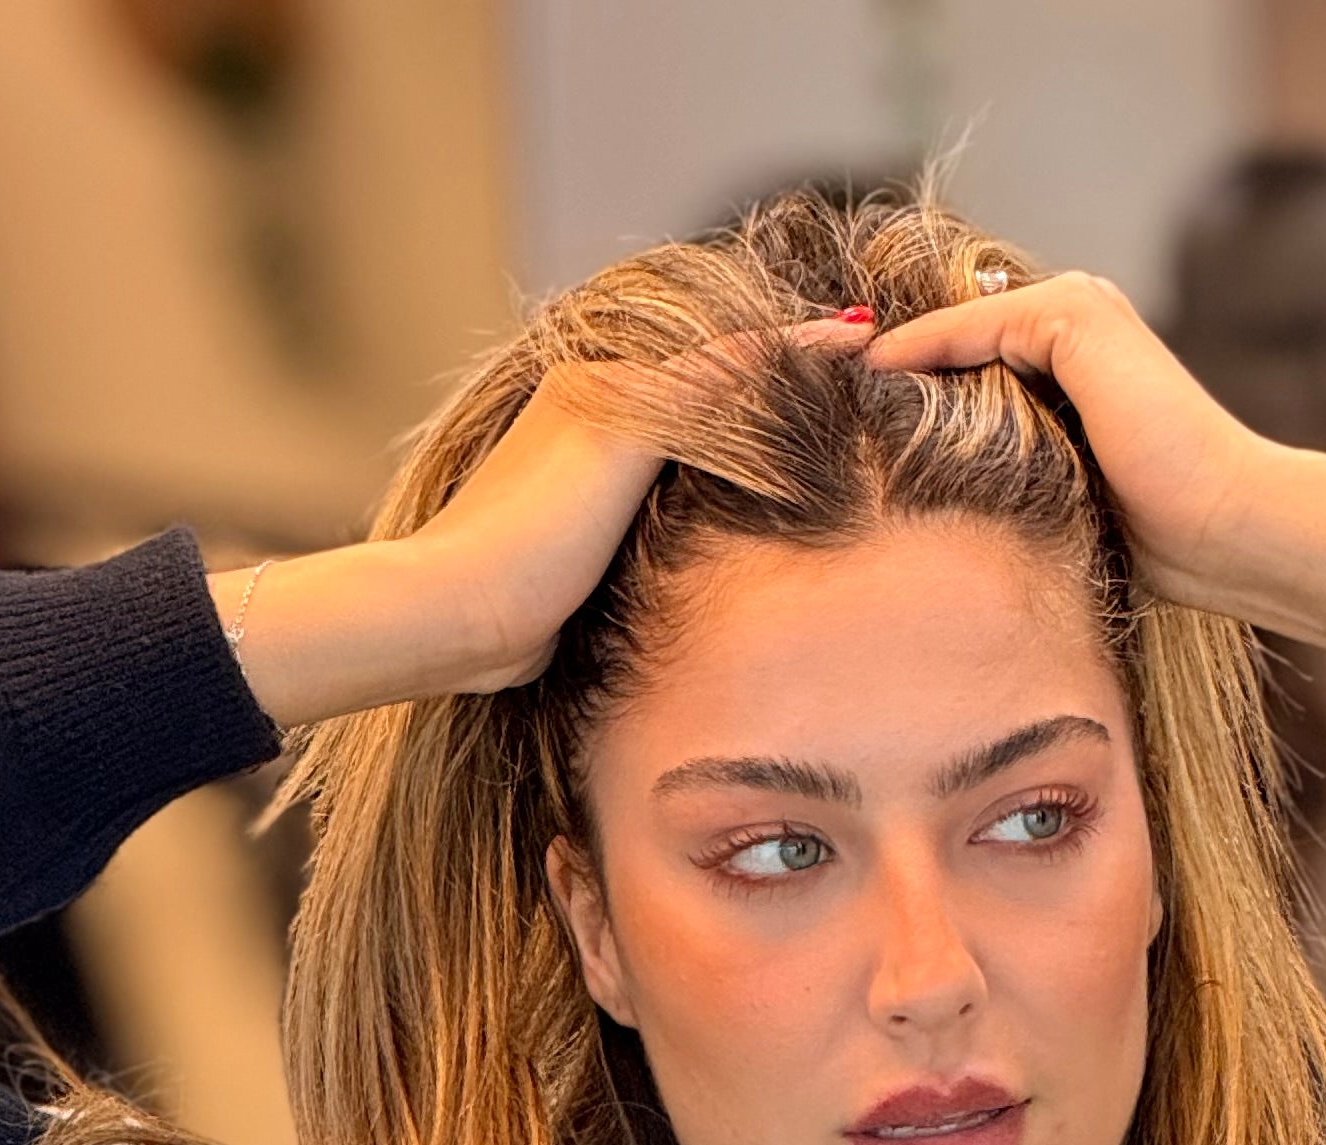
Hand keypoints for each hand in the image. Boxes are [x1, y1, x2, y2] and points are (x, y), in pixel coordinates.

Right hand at [217, 327, 874, 727]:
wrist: (451, 612)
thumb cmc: (496, 626)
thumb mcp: (570, 593)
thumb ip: (608, 575)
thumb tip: (635, 620)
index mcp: (578, 424)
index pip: (686, 394)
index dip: (752, 388)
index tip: (814, 386)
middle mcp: (594, 391)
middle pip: (715, 364)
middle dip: (787, 354)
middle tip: (864, 338)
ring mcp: (610, 396)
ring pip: (727, 359)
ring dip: (801, 347)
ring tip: (874, 337)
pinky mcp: (627, 417)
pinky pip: (730, 373)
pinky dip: (792, 355)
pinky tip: (854, 343)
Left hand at [859, 275, 1325, 664]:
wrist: (1227, 531)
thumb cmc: (1159, 546)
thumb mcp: (1064, 506)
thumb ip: (1014, 484)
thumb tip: (937, 527)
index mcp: (1076, 363)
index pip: (970, 360)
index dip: (907, 389)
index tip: (842, 421)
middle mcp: (1076, 321)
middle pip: (956, 335)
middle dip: (888, 367)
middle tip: (813, 394)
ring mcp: (1078, 310)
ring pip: (957, 327)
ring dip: (890, 355)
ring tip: (825, 386)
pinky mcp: (1074, 319)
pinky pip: (970, 328)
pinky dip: (919, 351)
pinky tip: (868, 383)